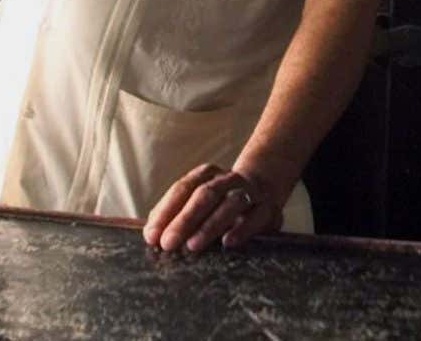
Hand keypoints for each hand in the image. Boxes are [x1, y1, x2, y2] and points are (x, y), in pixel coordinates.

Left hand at [142, 163, 284, 252]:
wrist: (264, 187)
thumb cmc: (221, 201)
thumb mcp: (198, 200)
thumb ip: (175, 213)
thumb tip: (150, 232)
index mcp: (206, 175)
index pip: (183, 189)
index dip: (166, 211)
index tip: (151, 235)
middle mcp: (228, 180)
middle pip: (205, 194)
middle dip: (185, 219)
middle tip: (168, 243)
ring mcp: (250, 192)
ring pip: (231, 204)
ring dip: (210, 225)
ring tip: (192, 245)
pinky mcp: (269, 208)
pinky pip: (257, 216)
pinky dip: (243, 229)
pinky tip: (228, 242)